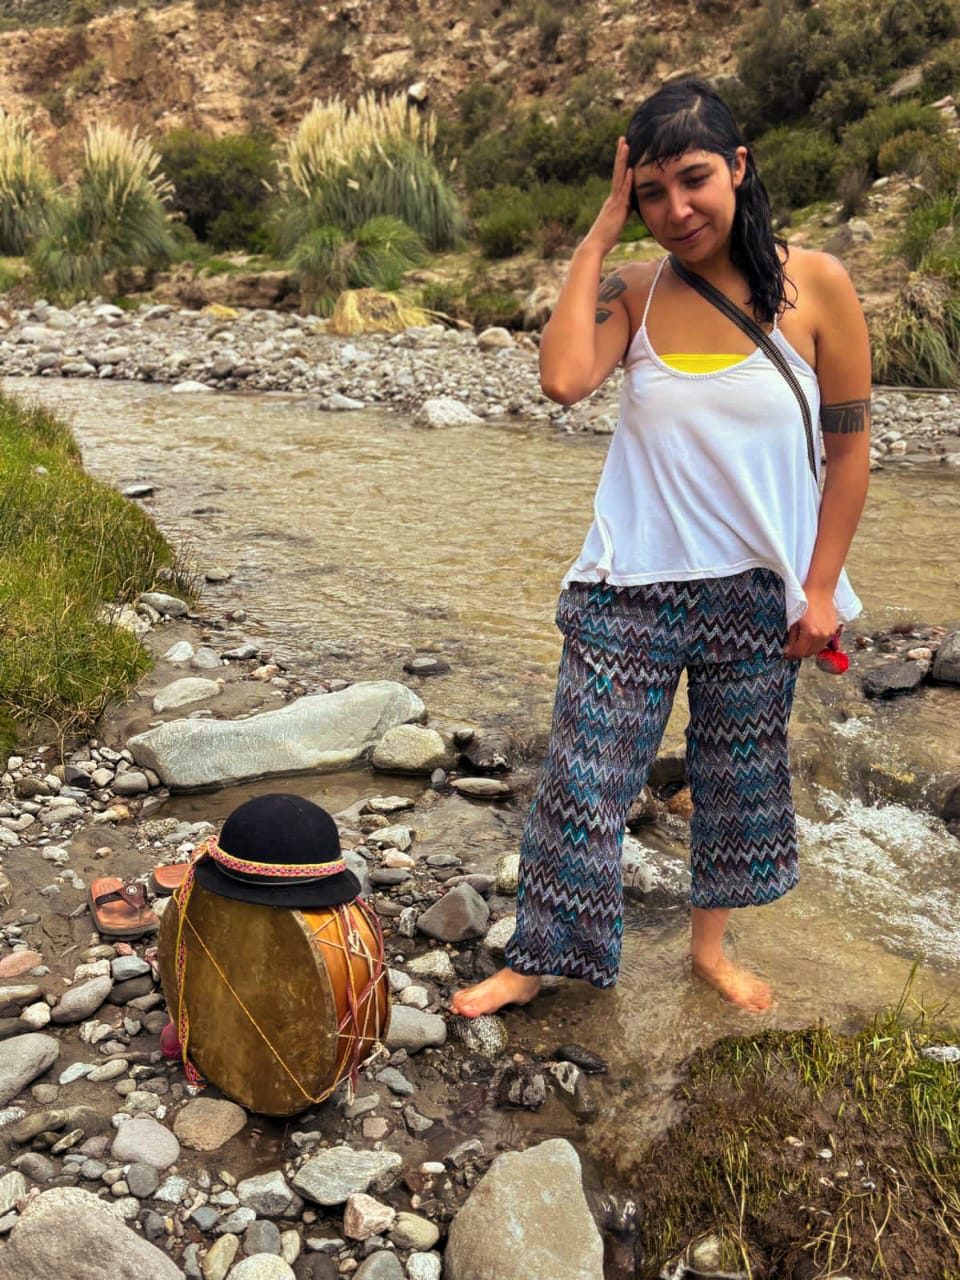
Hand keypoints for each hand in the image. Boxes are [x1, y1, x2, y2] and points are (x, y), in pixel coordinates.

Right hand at [581, 137, 633, 257]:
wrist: (594, 246)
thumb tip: (628, 207)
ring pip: (619, 177)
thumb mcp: (617, 222)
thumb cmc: (604, 238)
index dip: (621, 164)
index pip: (618, 178)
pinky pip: (622, 193)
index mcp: (612, 200)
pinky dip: (626, 181)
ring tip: (625, 145)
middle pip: (617, 172)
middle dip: (620, 155)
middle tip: (623, 138)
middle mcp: (612, 198)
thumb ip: (623, 212)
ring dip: (622, 161)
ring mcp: (613, 202)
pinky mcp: (616, 210)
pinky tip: (630, 170)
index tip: (624, 149)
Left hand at [785, 587, 836, 659]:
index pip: (800, 652)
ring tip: (801, 643)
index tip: (787, 654)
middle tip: (793, 649)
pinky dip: (817, 644)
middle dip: (800, 653)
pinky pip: (824, 643)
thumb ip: (792, 637)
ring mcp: (829, 634)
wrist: (820, 591)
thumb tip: (789, 649)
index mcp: (811, 633)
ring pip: (817, 650)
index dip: (792, 655)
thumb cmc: (806, 602)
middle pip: (809, 653)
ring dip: (809, 649)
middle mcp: (822, 636)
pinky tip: (811, 638)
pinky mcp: (834, 630)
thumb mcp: (794, 621)